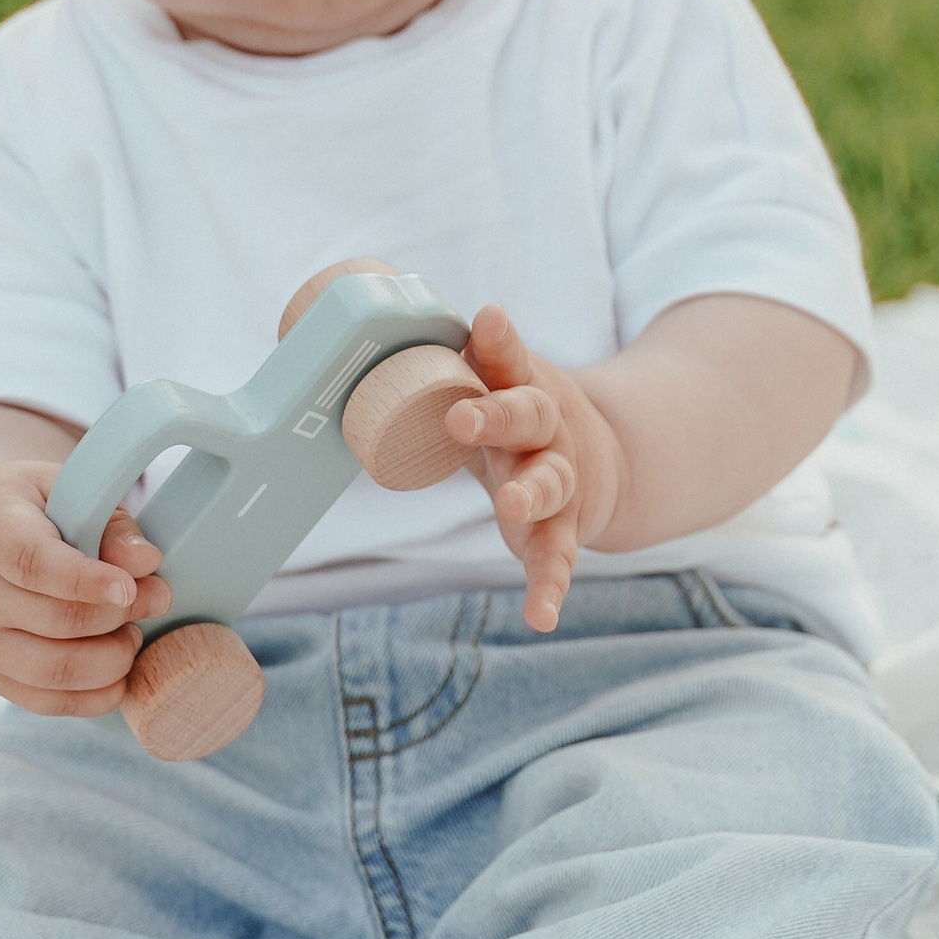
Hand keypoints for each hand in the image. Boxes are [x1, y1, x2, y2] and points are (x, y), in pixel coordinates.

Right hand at [0, 459, 164, 715]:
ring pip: (55, 670)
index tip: (129, 587)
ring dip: (113, 658)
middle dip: (121, 615)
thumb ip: (110, 522)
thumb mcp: (65, 490)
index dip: (85, 582)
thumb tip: (146, 562)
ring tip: (132, 632)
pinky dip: (96, 696)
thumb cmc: (27, 509)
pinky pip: (48, 702)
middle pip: (56, 621)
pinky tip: (119, 669)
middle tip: (156, 597)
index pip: (32, 564)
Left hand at [445, 304, 626, 633]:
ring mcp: (559, 482)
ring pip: (551, 485)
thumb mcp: (492, 381)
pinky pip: (558, 560)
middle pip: (529, 417)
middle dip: (498, 418)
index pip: (509, 358)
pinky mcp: (562, 531)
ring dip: (531, 495)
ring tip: (511, 508)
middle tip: (460, 421)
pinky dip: (550, 588)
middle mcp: (546, 430)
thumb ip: (443, 362)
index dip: (497, 342)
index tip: (487, 320)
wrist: (597, 456)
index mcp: (521, 387)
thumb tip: (342, 326)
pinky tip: (541, 618)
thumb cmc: (516, 412)